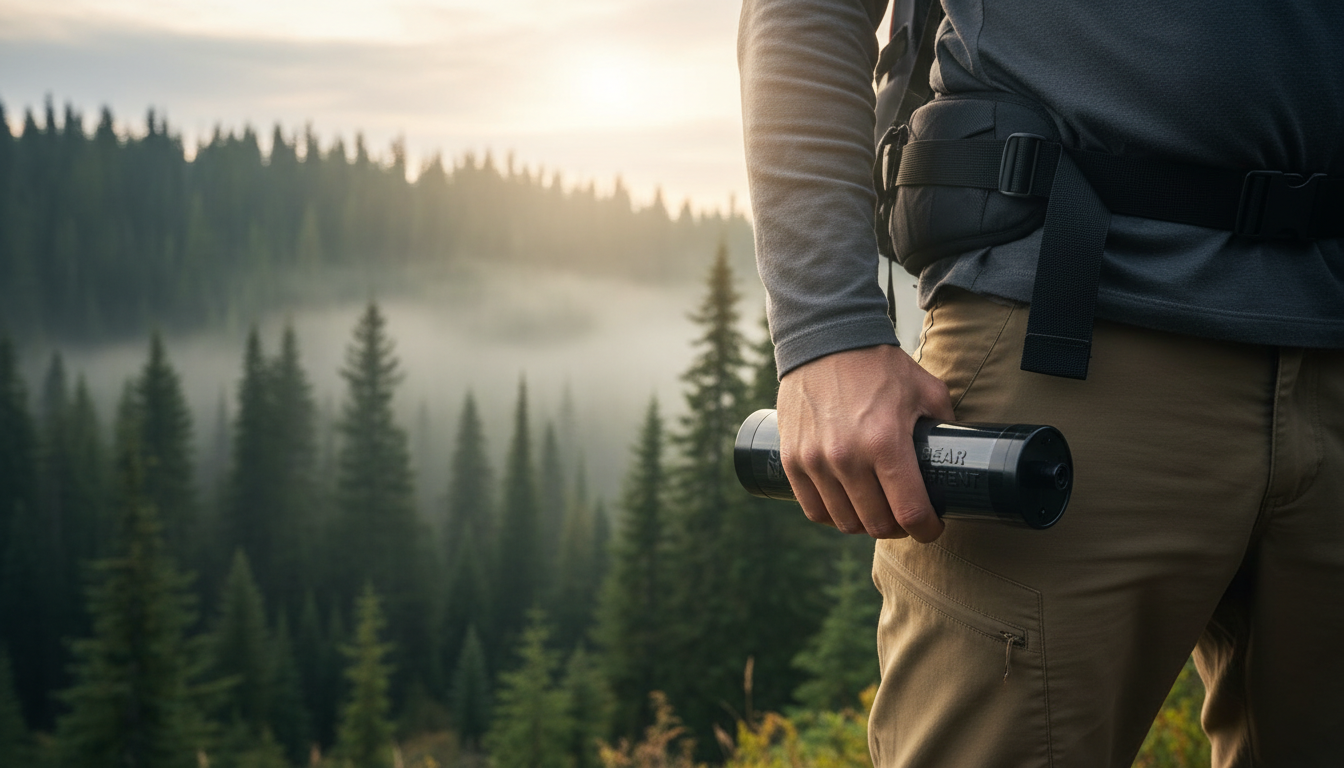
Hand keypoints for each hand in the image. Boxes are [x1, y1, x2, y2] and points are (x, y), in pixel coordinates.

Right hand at [776, 344, 954, 540]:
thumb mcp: (925, 389)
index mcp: (886, 443)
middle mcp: (847, 457)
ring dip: (863, 525)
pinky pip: (813, 509)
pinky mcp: (792, 459)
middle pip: (876, 524)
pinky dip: (831, 516)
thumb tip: (958, 453)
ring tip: (874, 512)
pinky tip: (844, 508)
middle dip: (897, 528)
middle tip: (904, 517)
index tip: (931, 527)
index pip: (910, 512)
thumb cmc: (878, 365)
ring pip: (844, 522)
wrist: (824, 340)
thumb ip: (945, 423)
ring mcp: (815, 461)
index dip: (926, 529)